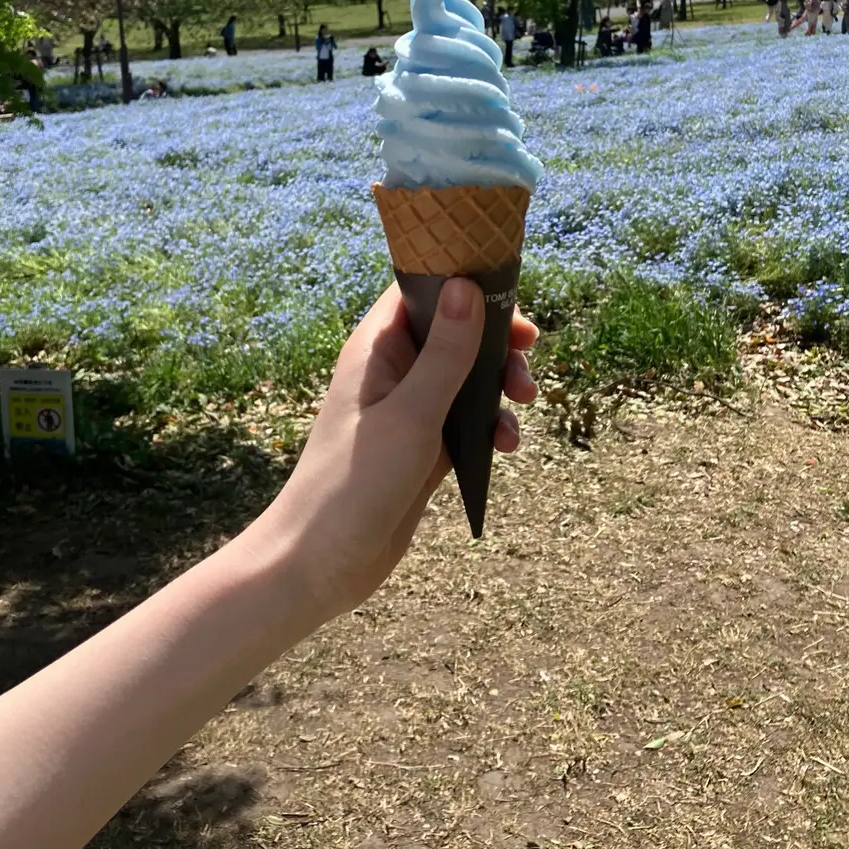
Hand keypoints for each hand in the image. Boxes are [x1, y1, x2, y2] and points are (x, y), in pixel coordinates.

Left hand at [257, 280, 537, 625]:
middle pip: (455, 332)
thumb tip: (468, 286)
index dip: (467, 288)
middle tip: (527, 359)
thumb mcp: (411, 414)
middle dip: (497, 343)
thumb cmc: (354, 482)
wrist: (321, 562)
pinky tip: (506, 447)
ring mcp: (408, 410)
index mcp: (377, 349)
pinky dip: (490, 425)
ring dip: (499, 386)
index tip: (511, 307)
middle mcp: (392, 371)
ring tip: (523, 406)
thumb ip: (445, 354)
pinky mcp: (422, 447)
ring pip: (466, 377)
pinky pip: (466, 419)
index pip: (423, 291)